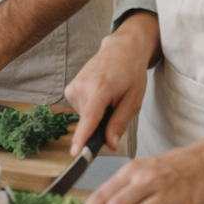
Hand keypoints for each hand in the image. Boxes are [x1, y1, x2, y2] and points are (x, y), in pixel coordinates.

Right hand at [65, 11, 157, 156]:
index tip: (75, 153)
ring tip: (109, 97)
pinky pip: (81, 109)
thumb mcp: (134, 100)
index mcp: (100, 89)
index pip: (89, 118)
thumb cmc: (131, 73)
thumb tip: (110, 144)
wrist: (120, 50)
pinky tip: (100, 95)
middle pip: (89, 121)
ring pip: (85, 116)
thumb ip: (120, 123)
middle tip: (116, 107)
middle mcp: (82, 87)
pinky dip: (91, 108)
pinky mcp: (69, 88)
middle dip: (102, 124)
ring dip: (97, 115)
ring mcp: (73, 87)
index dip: (82, 138)